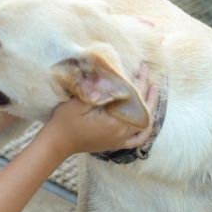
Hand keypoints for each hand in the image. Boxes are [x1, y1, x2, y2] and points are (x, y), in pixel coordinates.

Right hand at [39, 63, 158, 156]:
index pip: (134, 97)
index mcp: (114, 121)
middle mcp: (122, 132)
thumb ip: (96, 90)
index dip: (140, 80)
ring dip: (150, 105)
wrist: (58, 143)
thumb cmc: (65, 121)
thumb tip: (109, 75)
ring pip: (144, 122)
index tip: (142, 67)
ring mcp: (120, 139)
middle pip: (142, 107)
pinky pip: (137, 139)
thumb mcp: (77, 102)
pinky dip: (145, 129)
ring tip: (153, 90)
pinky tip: (148, 120)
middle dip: (146, 88)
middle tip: (146, 71)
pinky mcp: (116, 144)